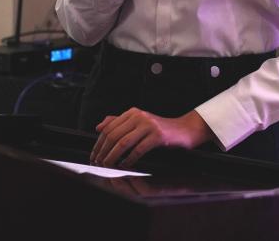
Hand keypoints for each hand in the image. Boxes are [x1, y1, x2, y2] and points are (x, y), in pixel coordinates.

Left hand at [90, 108, 212, 168]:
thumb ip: (119, 122)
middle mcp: (139, 116)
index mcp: (132, 112)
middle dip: (103, 151)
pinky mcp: (157, 136)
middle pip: (114, 135)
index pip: (109, 128)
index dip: (99, 143)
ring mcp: (148, 125)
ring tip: (108, 166)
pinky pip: (138, 150)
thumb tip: (99, 127)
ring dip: (113, 157)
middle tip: (98, 163)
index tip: (94, 155)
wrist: (184, 129)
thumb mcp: (139, 122)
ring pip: (123, 143)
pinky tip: (124, 166)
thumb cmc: (160, 128)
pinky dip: (129, 160)